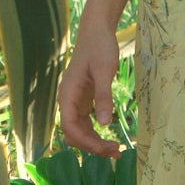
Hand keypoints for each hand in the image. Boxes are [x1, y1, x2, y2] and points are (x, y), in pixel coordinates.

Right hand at [57, 21, 121, 156]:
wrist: (96, 32)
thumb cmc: (99, 48)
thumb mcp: (104, 71)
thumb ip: (103, 96)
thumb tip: (105, 123)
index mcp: (67, 94)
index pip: (70, 128)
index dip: (86, 142)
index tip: (105, 148)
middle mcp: (67, 101)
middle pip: (74, 133)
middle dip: (92, 146)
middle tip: (116, 152)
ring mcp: (75, 101)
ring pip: (80, 130)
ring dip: (95, 142)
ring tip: (116, 150)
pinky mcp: (83, 100)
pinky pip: (86, 123)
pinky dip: (96, 133)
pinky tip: (110, 138)